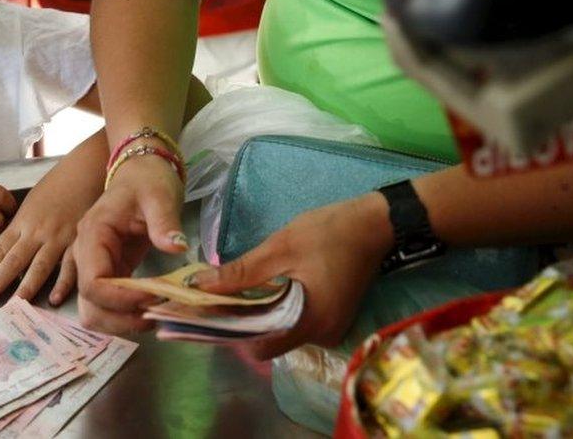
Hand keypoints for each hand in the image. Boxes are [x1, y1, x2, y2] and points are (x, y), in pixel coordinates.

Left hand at [0, 157, 101, 308]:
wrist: (86, 170)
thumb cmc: (59, 185)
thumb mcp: (32, 203)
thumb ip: (22, 226)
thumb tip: (9, 247)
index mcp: (23, 221)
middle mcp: (37, 231)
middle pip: (12, 260)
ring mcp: (58, 236)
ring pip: (38, 266)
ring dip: (24, 288)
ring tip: (12, 306)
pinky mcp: (80, 239)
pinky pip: (70, 265)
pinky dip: (63, 283)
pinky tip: (54, 298)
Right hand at [74, 155, 189, 333]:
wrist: (141, 169)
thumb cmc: (148, 179)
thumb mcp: (159, 195)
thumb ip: (164, 222)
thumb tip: (176, 248)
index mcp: (93, 235)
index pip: (93, 283)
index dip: (120, 300)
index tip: (153, 299)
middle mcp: (86, 255)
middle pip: (89, 304)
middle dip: (120, 319)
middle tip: (156, 316)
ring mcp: (95, 265)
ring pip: (94, 310)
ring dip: (121, 322)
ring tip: (154, 316)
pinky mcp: (110, 272)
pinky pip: (108, 304)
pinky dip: (126, 315)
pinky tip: (151, 310)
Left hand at [189, 193, 393, 359]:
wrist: (374, 224)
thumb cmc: (328, 233)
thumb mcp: (279, 249)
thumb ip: (240, 273)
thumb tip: (198, 285)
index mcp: (310, 323)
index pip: (259, 348)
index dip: (231, 331)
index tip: (208, 310)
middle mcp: (322, 335)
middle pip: (268, 342)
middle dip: (240, 323)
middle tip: (215, 297)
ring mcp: (329, 329)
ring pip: (279, 333)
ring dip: (256, 315)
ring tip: (234, 290)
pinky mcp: (330, 319)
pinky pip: (294, 323)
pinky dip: (274, 311)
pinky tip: (261, 290)